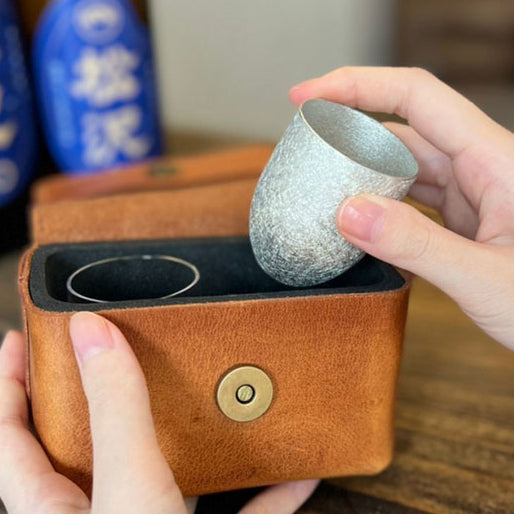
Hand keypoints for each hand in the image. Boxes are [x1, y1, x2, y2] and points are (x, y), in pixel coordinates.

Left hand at [0, 313, 317, 512]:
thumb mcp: (127, 490)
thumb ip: (115, 411)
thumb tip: (91, 332)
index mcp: (54, 507)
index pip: (10, 432)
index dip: (11, 381)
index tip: (25, 337)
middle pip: (89, 442)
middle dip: (101, 395)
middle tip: (117, 351)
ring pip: (164, 471)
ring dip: (189, 438)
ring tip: (204, 397)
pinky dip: (263, 497)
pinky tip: (298, 476)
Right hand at [290, 66, 513, 350]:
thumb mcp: (488, 279)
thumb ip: (418, 246)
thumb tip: (348, 213)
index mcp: (496, 161)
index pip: (416, 97)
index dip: (356, 87)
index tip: (306, 95)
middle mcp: (483, 169)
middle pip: (404, 129)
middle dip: (351, 132)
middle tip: (305, 146)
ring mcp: (476, 194)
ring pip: (406, 167)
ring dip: (364, 174)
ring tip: (324, 187)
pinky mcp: (469, 220)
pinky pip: (415, 199)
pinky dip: (383, 206)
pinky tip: (362, 221)